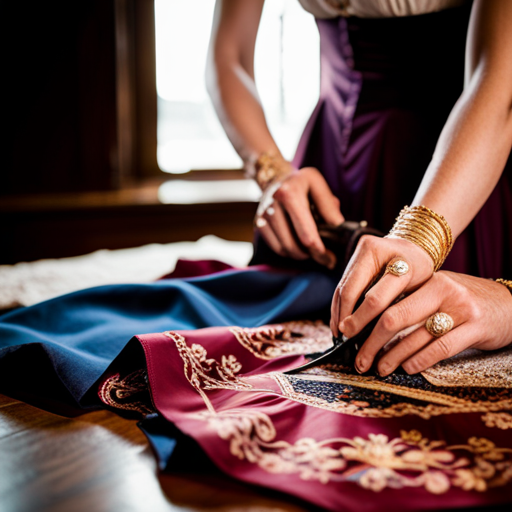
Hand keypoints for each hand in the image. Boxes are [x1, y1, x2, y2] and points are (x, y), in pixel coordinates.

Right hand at [255, 167, 343, 267]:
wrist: (274, 178)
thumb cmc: (301, 183)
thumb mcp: (318, 185)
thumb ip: (329, 206)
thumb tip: (338, 228)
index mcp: (290, 195)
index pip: (306, 234)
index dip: (320, 251)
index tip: (331, 258)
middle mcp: (273, 206)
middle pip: (294, 246)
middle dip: (312, 255)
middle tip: (325, 258)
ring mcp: (263, 217)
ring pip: (285, 250)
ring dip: (301, 254)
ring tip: (312, 249)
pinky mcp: (258, 224)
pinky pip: (276, 248)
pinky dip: (289, 251)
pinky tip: (299, 245)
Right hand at [331, 235, 433, 336]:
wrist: (417, 247)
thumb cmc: (422, 273)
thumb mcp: (418, 289)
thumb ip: (398, 306)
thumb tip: (375, 335)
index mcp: (397, 260)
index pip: (374, 296)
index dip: (361, 318)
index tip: (353, 336)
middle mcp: (373, 249)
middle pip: (351, 289)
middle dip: (345, 315)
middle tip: (342, 336)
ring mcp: (360, 251)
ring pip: (342, 287)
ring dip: (338, 311)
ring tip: (337, 331)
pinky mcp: (353, 256)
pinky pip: (342, 284)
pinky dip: (339, 303)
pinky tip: (338, 319)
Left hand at [352, 271, 511, 375]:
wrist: (510, 304)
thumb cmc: (466, 302)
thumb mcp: (440, 292)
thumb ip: (413, 302)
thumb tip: (372, 323)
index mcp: (428, 280)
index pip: (387, 299)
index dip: (363, 318)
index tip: (348, 333)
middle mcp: (443, 290)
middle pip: (395, 317)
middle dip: (371, 341)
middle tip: (359, 359)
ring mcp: (461, 308)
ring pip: (415, 336)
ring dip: (392, 356)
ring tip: (379, 368)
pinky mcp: (476, 328)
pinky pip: (440, 348)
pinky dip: (419, 360)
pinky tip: (407, 368)